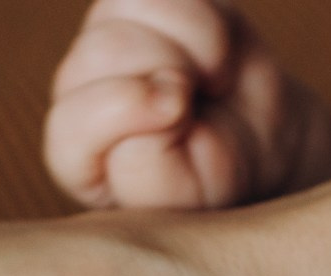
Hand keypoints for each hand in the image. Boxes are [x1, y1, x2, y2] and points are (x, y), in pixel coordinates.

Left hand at [44, 0, 330, 210]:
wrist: (259, 148)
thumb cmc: (216, 180)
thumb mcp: (188, 200)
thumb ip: (151, 171)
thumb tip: (155, 99)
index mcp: (77, 155)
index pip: (71, 122)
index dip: (131, 110)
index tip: (180, 123)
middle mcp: (79, 91)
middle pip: (101, 52)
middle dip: (170, 73)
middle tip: (198, 106)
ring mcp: (106, 39)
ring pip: (132, 6)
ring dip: (191, 43)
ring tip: (210, 81)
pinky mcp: (141, 5)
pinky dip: (203, 18)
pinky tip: (213, 54)